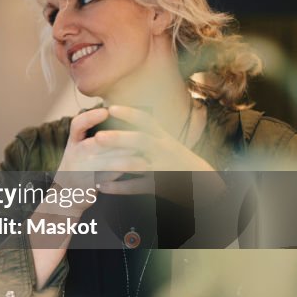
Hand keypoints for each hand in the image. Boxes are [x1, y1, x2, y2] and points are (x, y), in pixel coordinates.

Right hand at [55, 108, 150, 203]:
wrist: (66, 194)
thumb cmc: (79, 165)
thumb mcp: (79, 146)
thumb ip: (93, 133)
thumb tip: (117, 115)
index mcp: (73, 141)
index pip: (77, 125)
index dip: (90, 118)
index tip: (105, 112)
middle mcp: (74, 154)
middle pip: (96, 143)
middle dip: (118, 139)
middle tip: (139, 135)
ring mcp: (79, 170)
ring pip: (105, 162)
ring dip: (126, 157)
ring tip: (143, 154)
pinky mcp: (87, 185)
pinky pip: (109, 177)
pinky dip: (125, 172)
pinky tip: (139, 168)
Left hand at [94, 105, 214, 178]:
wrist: (203, 183)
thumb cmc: (178, 159)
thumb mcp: (168, 142)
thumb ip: (149, 132)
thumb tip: (124, 117)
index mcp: (164, 137)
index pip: (146, 121)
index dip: (129, 114)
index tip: (110, 108)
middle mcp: (163, 150)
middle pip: (141, 141)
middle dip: (119, 138)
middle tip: (98, 137)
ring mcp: (162, 168)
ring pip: (136, 165)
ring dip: (114, 165)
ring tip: (93, 164)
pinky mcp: (159, 186)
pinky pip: (136, 187)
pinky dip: (118, 188)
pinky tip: (101, 186)